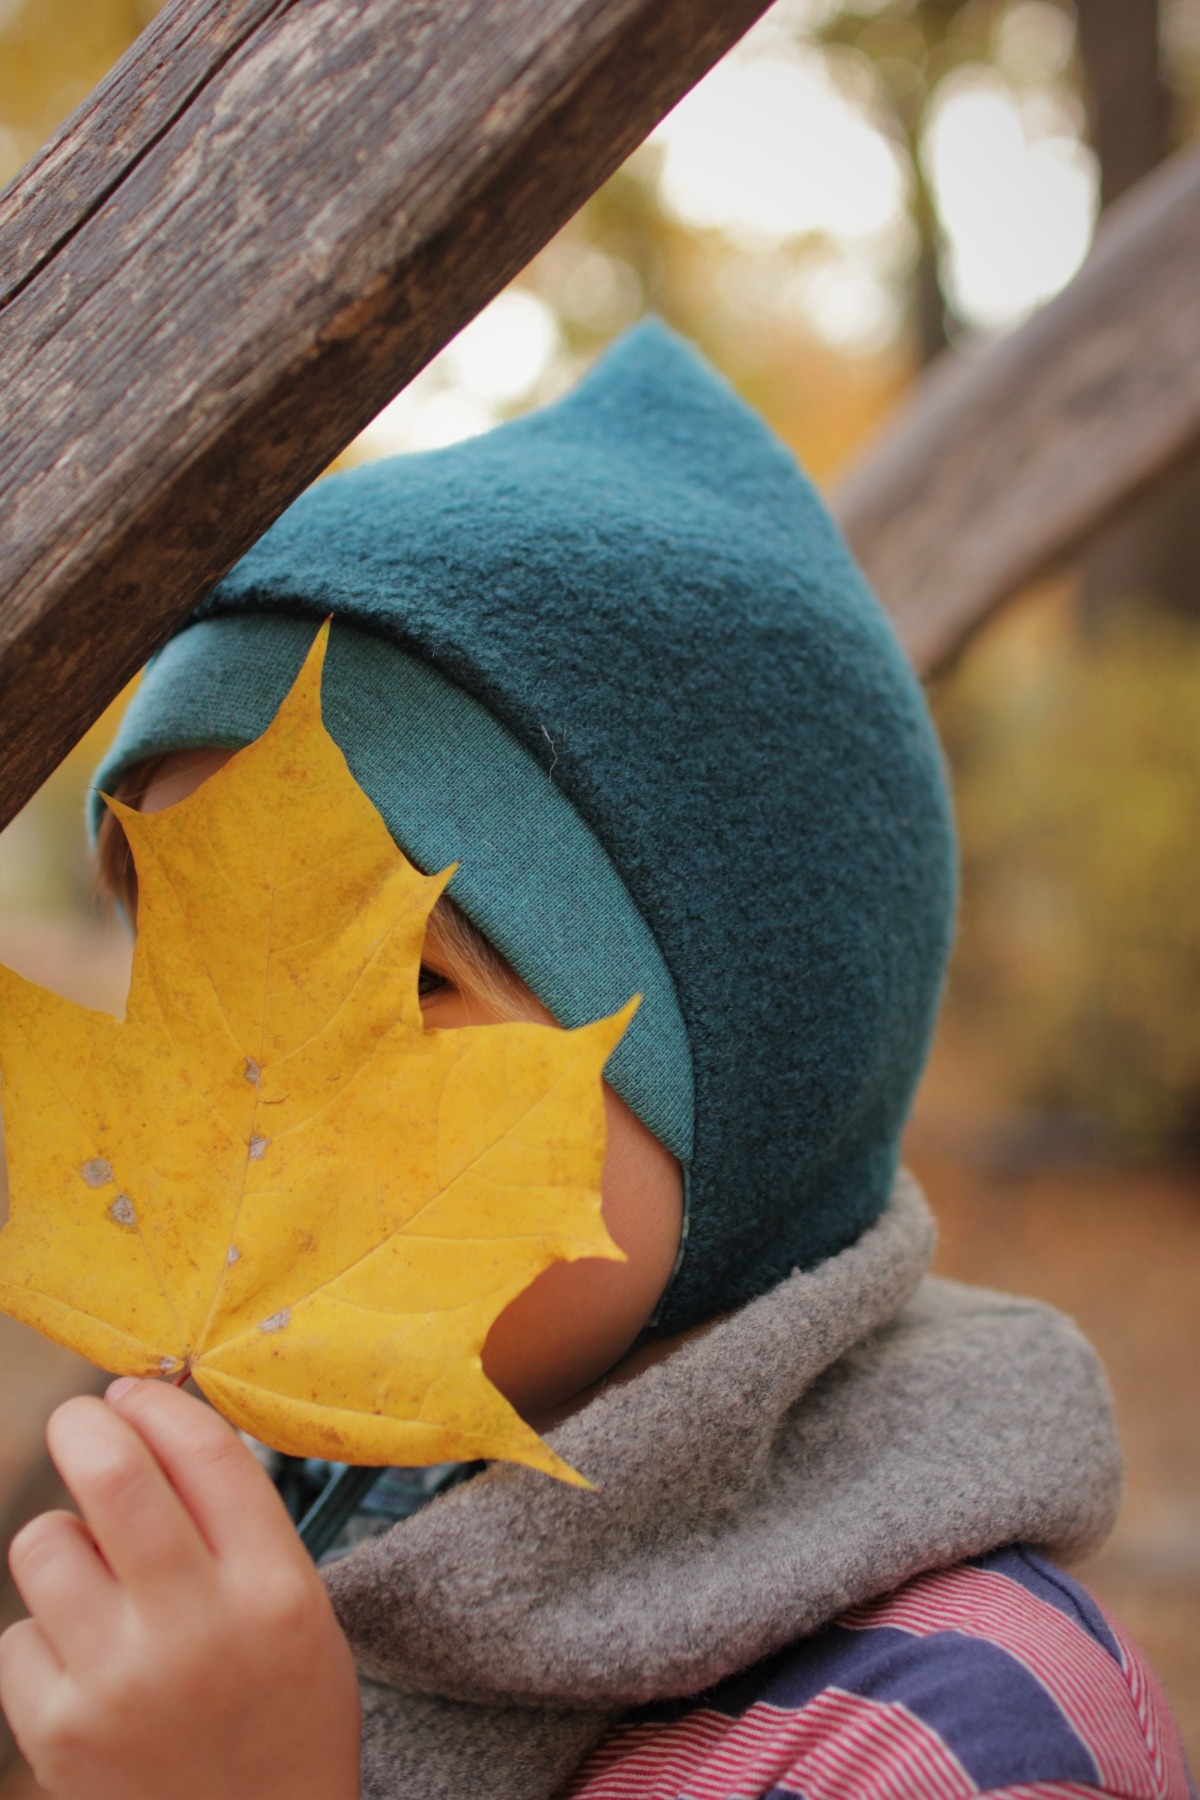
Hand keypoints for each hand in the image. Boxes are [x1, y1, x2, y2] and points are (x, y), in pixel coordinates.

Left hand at [0, 1380, 360, 1799]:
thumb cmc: (281, 1710)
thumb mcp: (299, 1607)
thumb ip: (239, 1524)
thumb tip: (155, 1425)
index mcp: (273, 1589)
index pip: (204, 1453)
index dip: (156, 1404)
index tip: (133, 1392)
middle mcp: (197, 1628)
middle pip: (113, 1477)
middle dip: (82, 1426)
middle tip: (80, 1423)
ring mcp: (119, 1683)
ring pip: (44, 1544)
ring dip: (60, 1537)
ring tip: (91, 1569)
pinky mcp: (56, 1732)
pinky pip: (19, 1632)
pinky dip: (43, 1633)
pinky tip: (84, 1662)